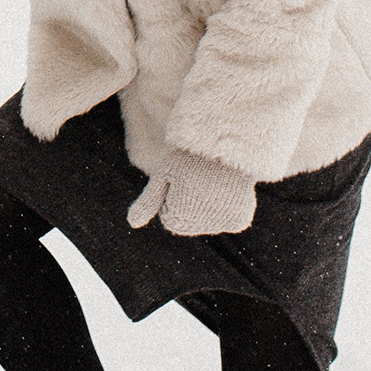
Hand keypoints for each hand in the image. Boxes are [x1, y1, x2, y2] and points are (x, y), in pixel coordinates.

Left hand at [127, 146, 256, 238]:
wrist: (223, 141)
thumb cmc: (188, 155)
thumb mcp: (163, 175)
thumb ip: (148, 202)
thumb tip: (132, 224)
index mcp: (176, 220)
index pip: (169, 218)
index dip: (172, 194)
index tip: (180, 178)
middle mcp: (199, 229)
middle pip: (190, 222)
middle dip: (190, 202)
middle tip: (197, 178)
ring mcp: (220, 226)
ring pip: (210, 220)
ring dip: (210, 204)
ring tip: (212, 181)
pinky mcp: (238, 220)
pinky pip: (230, 220)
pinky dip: (228, 207)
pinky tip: (226, 189)